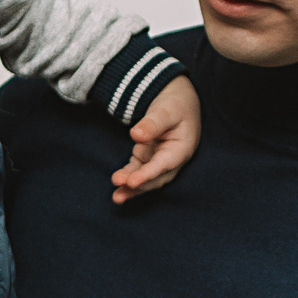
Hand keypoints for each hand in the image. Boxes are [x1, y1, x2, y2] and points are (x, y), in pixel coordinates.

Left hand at [112, 76, 200, 202]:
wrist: (177, 100)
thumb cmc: (175, 105)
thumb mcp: (166, 110)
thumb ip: (152, 123)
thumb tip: (136, 136)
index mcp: (181, 149)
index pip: (163, 165)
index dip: (147, 175)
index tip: (132, 182)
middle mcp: (172, 159)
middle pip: (155, 178)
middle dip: (138, 185)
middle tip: (119, 190)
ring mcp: (160, 160)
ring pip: (146, 178)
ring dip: (131, 187)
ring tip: (116, 197)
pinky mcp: (149, 158)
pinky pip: (138, 171)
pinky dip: (128, 178)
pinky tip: (118, 185)